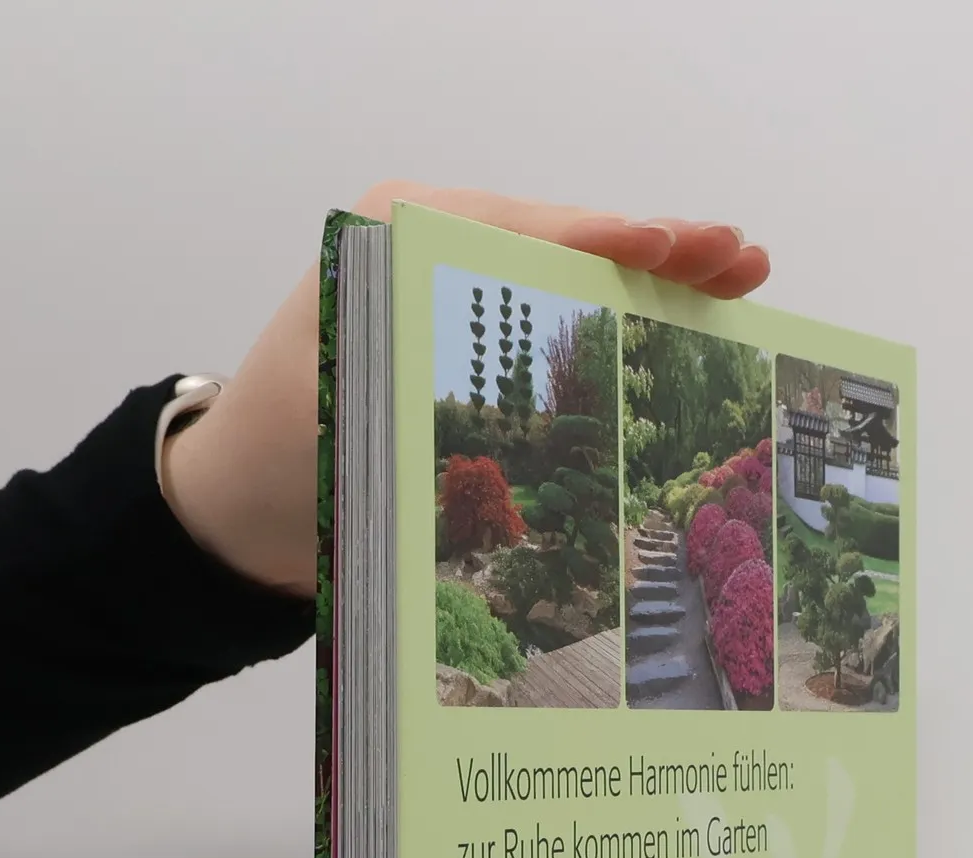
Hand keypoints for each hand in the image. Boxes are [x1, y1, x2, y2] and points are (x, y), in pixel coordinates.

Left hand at [159, 182, 769, 597]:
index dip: (605, 244)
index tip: (670, 251)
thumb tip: (532, 410)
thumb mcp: (359, 420)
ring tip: (736, 275)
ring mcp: (449, 290)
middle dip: (656, 252)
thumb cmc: (283, 463)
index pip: (523, 233)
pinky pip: (548, 315)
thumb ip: (440, 395)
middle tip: (739, 257)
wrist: (233, 509)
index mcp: (396, 242)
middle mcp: (427, 248)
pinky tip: (679, 324)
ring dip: (652, 282)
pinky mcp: (460, 336)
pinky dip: (616, 319)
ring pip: (567, 274)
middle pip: (562, 241)